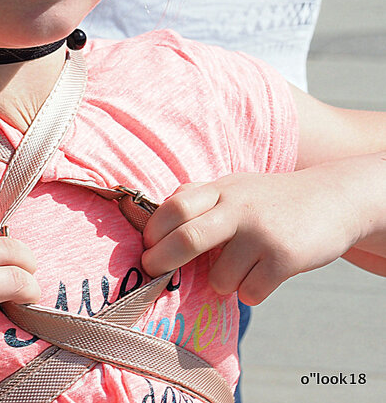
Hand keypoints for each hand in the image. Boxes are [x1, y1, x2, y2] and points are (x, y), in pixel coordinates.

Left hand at [140, 169, 361, 304]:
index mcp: (220, 188)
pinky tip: (263, 276)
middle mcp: (238, 207)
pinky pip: (249, 293)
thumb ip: (198, 197)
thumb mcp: (234, 187)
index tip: (145, 245)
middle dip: (161, 260)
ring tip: (238, 269)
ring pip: (219, 277)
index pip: (175, 206)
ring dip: (221, 282)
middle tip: (151, 271)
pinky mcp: (285, 258)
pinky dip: (250, 292)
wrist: (334, 198)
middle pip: (187, 238)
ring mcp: (261, 233)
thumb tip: (157, 214)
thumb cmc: (271, 198)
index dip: (154, 229)